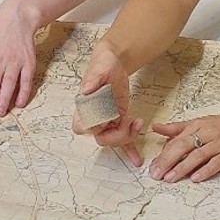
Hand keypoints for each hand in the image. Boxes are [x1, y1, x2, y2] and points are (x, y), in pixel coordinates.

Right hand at [73, 46, 143, 166]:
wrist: (113, 61)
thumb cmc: (102, 63)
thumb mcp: (99, 67)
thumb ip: (93, 79)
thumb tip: (86, 90)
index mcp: (85, 105)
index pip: (82, 126)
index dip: (95, 127)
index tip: (108, 117)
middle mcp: (94, 115)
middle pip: (101, 137)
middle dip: (117, 135)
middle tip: (128, 122)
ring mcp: (107, 119)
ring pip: (112, 140)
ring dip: (127, 137)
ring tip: (137, 123)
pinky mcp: (119, 119)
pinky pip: (122, 137)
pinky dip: (129, 149)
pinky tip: (136, 158)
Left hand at [149, 108, 219, 182]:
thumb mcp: (201, 122)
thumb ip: (178, 128)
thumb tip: (156, 128)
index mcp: (197, 125)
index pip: (176, 140)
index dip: (163, 154)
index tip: (152, 167)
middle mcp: (207, 133)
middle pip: (183, 146)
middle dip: (168, 161)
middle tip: (156, 175)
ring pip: (198, 155)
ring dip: (183, 167)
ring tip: (170, 178)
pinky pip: (217, 161)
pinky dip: (206, 169)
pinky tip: (196, 178)